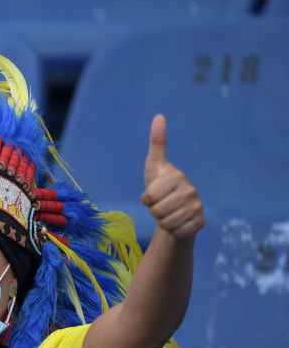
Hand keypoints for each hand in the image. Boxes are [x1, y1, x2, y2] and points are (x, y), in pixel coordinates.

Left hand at [141, 114, 203, 239]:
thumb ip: (156, 143)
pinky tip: (178, 223)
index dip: (147, 199)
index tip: (154, 194)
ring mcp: (198, 206)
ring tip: (168, 213)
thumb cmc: (161, 188)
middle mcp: (191, 190)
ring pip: (166, 222)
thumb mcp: (154, 167)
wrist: (174, 213)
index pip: (150, 195)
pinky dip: (173, 231)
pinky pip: (177, 231)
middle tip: (161, 206)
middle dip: (154, 211)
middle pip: (157, 210)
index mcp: (177, 176)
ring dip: (162, 221)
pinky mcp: (201, 222)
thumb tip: (159, 116)